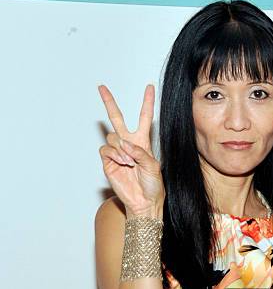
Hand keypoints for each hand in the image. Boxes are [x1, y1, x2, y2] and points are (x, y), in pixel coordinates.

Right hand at [98, 84, 164, 215]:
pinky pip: (106, 150)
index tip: (149, 87)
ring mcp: (117, 152)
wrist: (144, 201)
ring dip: (121, 148)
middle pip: (117, 118)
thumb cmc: (153, 184)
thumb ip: (140, 152)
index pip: (145, 117)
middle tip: (101, 87)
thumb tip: (124, 144)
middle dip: (109, 102)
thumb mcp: (153, 166)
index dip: (147, 102)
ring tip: (130, 162)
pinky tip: (123, 163)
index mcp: (143, 141)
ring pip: (112, 137)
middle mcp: (129, 144)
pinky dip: (115, 154)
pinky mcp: (108, 162)